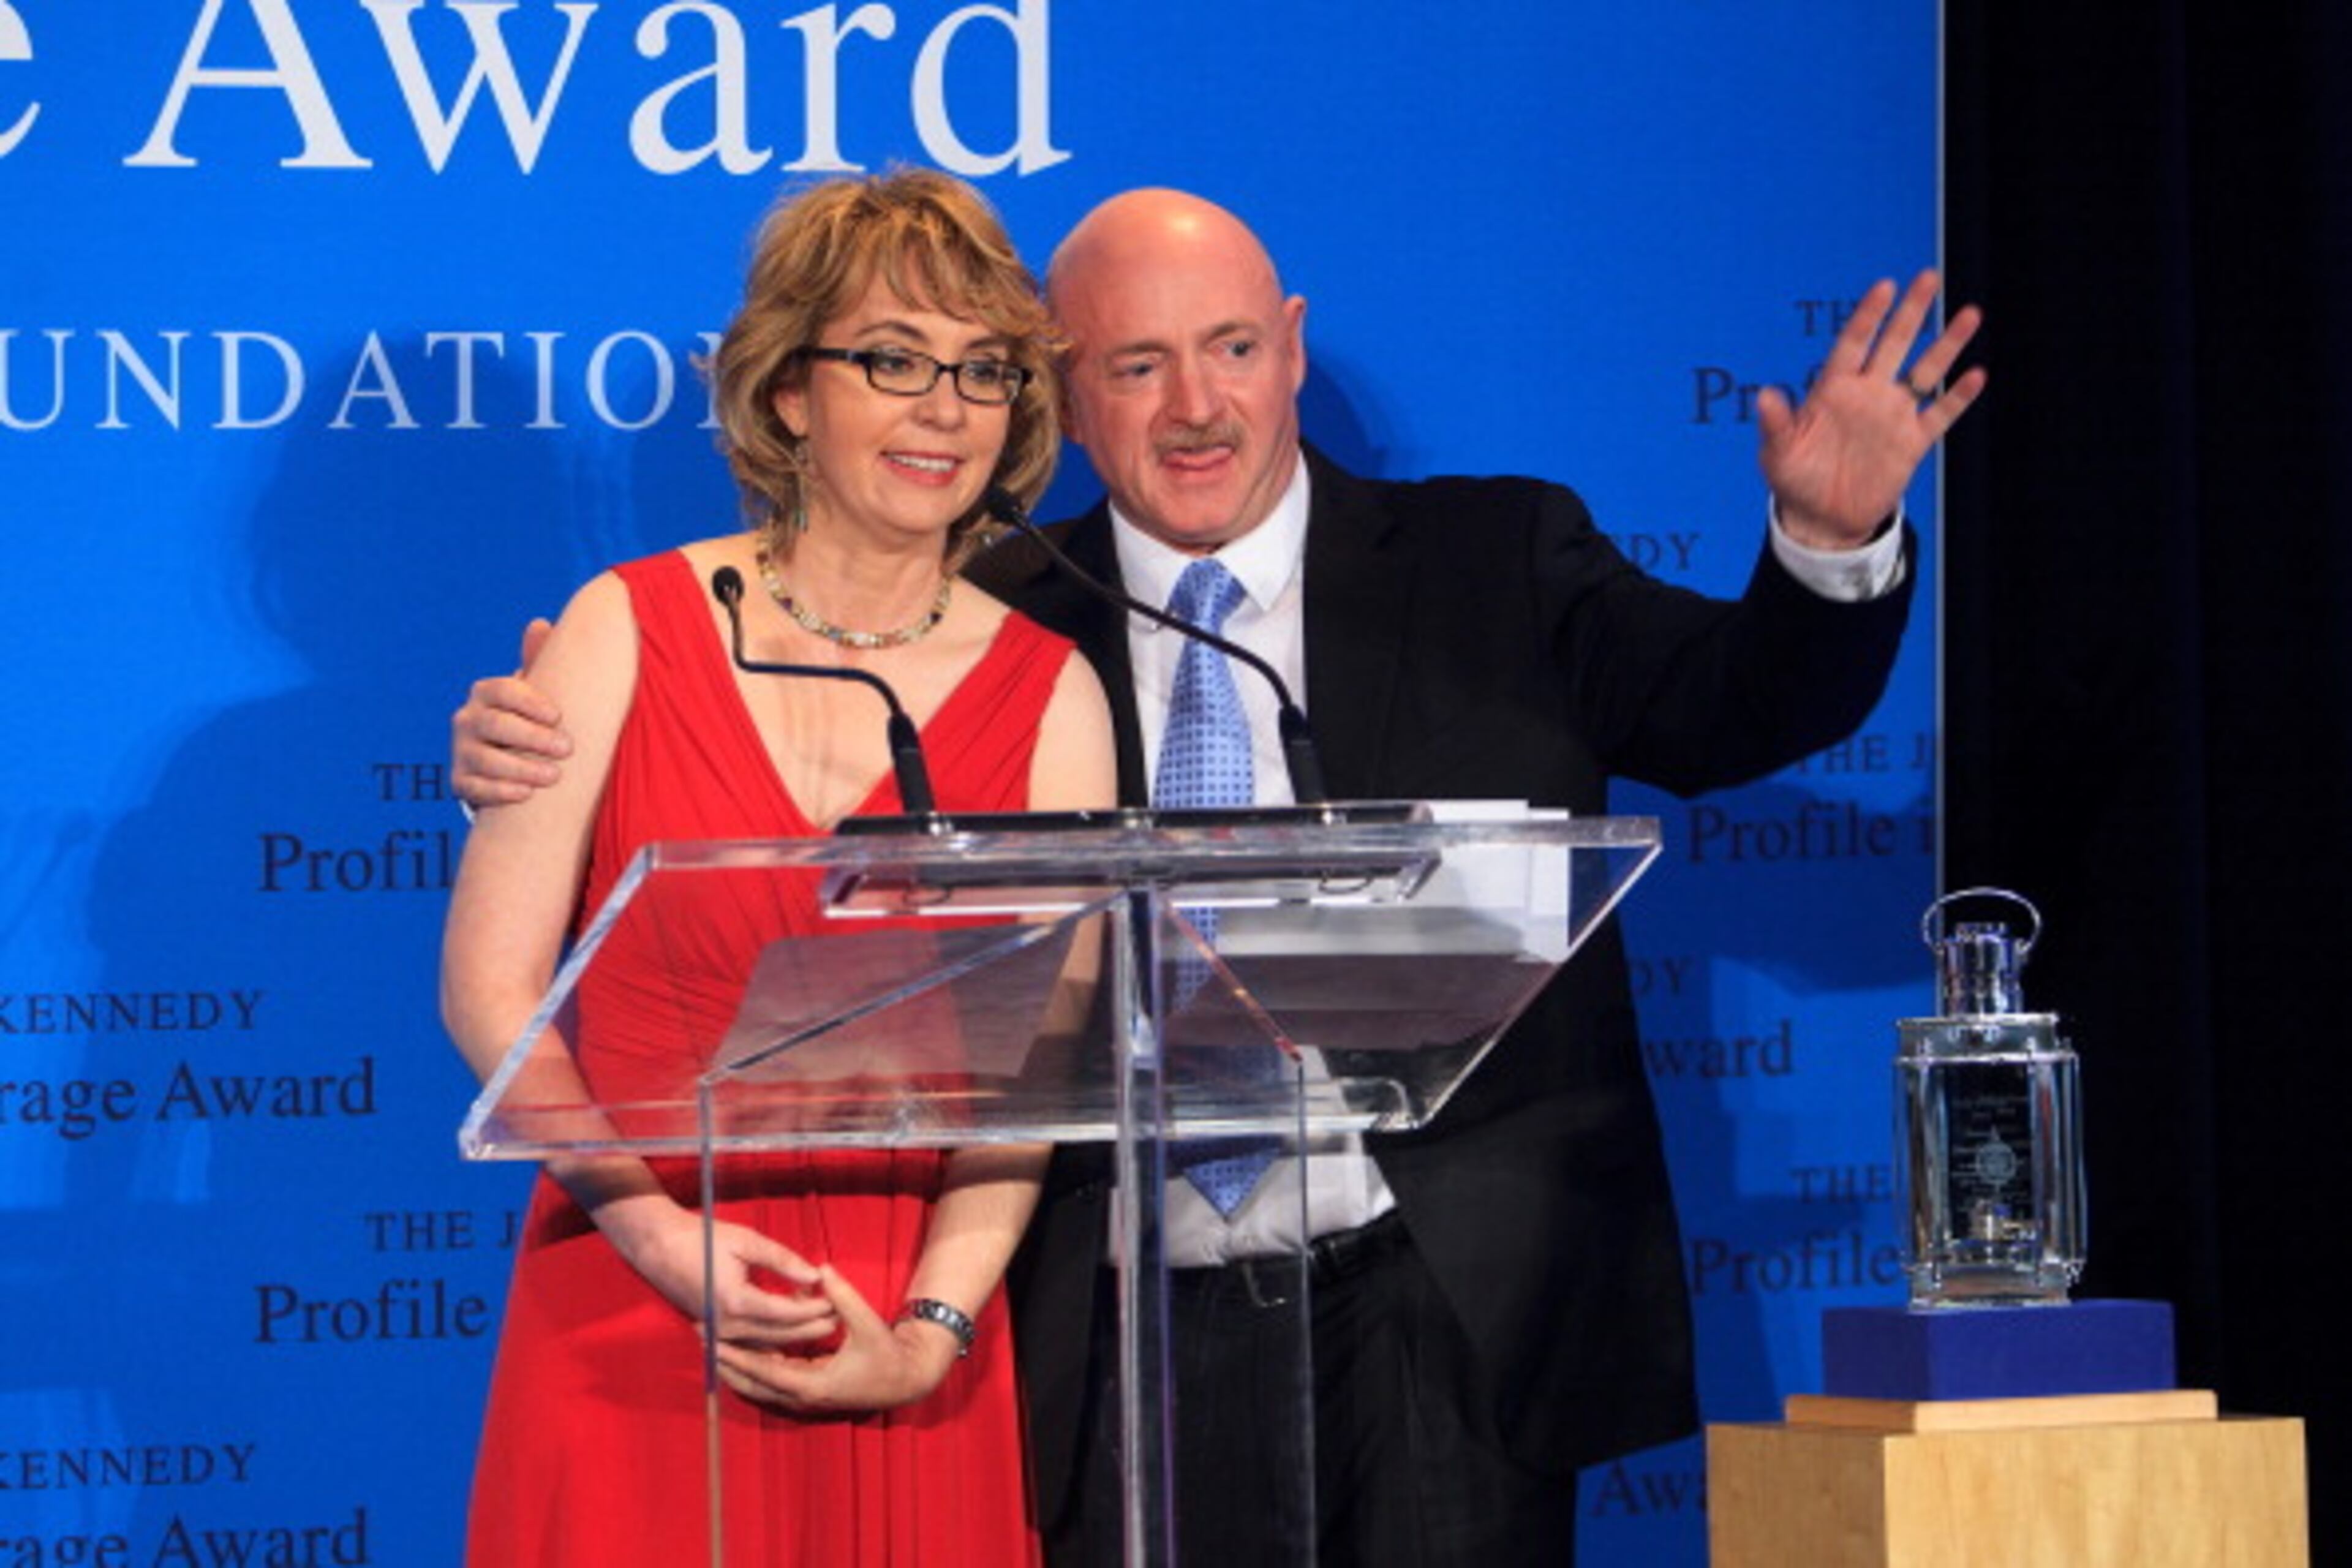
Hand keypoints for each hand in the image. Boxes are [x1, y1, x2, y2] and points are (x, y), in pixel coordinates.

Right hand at [450, 618, 570, 807]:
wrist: (508, 759)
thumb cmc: (528, 718)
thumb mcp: (533, 691)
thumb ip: (538, 661)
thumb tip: (540, 624)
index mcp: (487, 693)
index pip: (503, 690)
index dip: (530, 702)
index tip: (558, 716)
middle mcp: (467, 719)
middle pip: (496, 725)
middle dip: (533, 737)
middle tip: (567, 748)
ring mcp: (461, 751)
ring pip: (487, 759)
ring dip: (522, 768)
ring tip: (554, 776)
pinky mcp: (460, 781)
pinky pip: (476, 788)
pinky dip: (501, 791)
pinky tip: (526, 794)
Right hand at [593, 1194, 840, 1350]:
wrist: (659, 1247)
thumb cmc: (703, 1238)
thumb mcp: (747, 1241)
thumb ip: (783, 1261)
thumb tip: (815, 1277)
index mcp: (736, 1301)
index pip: (786, 1313)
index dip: (814, 1309)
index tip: (837, 1303)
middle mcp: (726, 1326)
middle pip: (780, 1335)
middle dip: (811, 1328)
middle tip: (839, 1320)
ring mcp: (718, 1334)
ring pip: (766, 1345)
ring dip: (794, 1338)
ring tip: (822, 1326)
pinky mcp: (713, 1334)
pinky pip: (749, 1347)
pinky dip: (772, 1344)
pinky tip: (792, 1338)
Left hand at [712, 1267, 962, 1415]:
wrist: (904, 1380)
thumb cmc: (887, 1353)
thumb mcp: (866, 1323)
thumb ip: (843, 1297)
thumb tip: (821, 1270)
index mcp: (811, 1383)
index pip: (762, 1369)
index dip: (734, 1354)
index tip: (710, 1337)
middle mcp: (801, 1397)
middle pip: (750, 1383)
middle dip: (724, 1361)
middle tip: (699, 1336)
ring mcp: (803, 1399)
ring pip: (757, 1386)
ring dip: (734, 1366)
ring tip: (710, 1343)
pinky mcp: (806, 1394)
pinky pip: (770, 1382)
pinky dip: (752, 1369)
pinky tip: (737, 1352)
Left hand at [1757, 270, 1985, 549]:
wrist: (1820, 519)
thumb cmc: (1793, 480)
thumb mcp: (1778, 453)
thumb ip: (1776, 423)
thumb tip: (1766, 396)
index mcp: (1833, 389)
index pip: (1854, 343)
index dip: (1869, 315)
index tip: (1885, 286)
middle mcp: (1868, 394)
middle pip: (1894, 344)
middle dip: (1912, 312)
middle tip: (1929, 277)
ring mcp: (1892, 416)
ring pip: (1925, 371)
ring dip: (1947, 344)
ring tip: (1970, 313)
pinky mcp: (1911, 443)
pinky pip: (1939, 414)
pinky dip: (1958, 397)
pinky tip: (1976, 375)